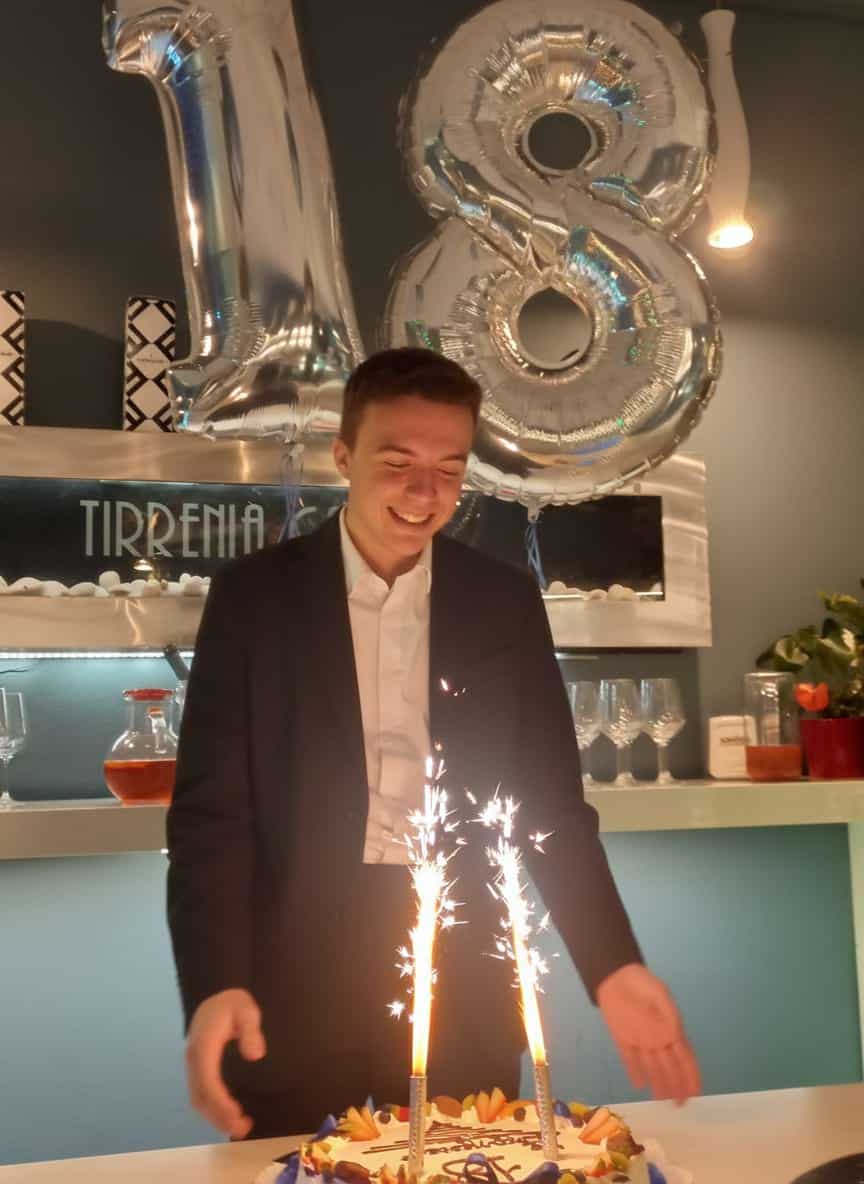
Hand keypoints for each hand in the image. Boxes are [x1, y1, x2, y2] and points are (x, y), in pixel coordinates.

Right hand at [185, 988, 266, 1137]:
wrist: (215, 996)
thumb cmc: (232, 1004)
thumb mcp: (245, 1009)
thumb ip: (250, 1029)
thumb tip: (255, 1055)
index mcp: (203, 1046)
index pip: (208, 1080)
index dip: (220, 1101)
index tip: (237, 1114)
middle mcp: (193, 1059)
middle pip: (200, 1095)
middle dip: (218, 1116)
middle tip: (242, 1128)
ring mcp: (193, 1065)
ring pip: (197, 1098)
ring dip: (214, 1116)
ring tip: (240, 1128)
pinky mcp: (197, 1069)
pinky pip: (200, 1094)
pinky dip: (211, 1109)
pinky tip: (229, 1116)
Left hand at [596, 963, 700, 1104]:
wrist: (615, 975)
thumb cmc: (642, 982)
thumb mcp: (660, 994)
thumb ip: (670, 1014)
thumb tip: (677, 1035)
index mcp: (669, 1028)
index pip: (684, 1057)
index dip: (691, 1074)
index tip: (696, 1091)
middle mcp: (657, 1038)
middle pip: (669, 1067)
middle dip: (677, 1085)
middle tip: (681, 1104)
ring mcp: (639, 1040)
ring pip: (652, 1067)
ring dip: (658, 1083)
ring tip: (663, 1100)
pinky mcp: (622, 1038)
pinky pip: (629, 1059)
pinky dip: (634, 1071)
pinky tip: (639, 1085)